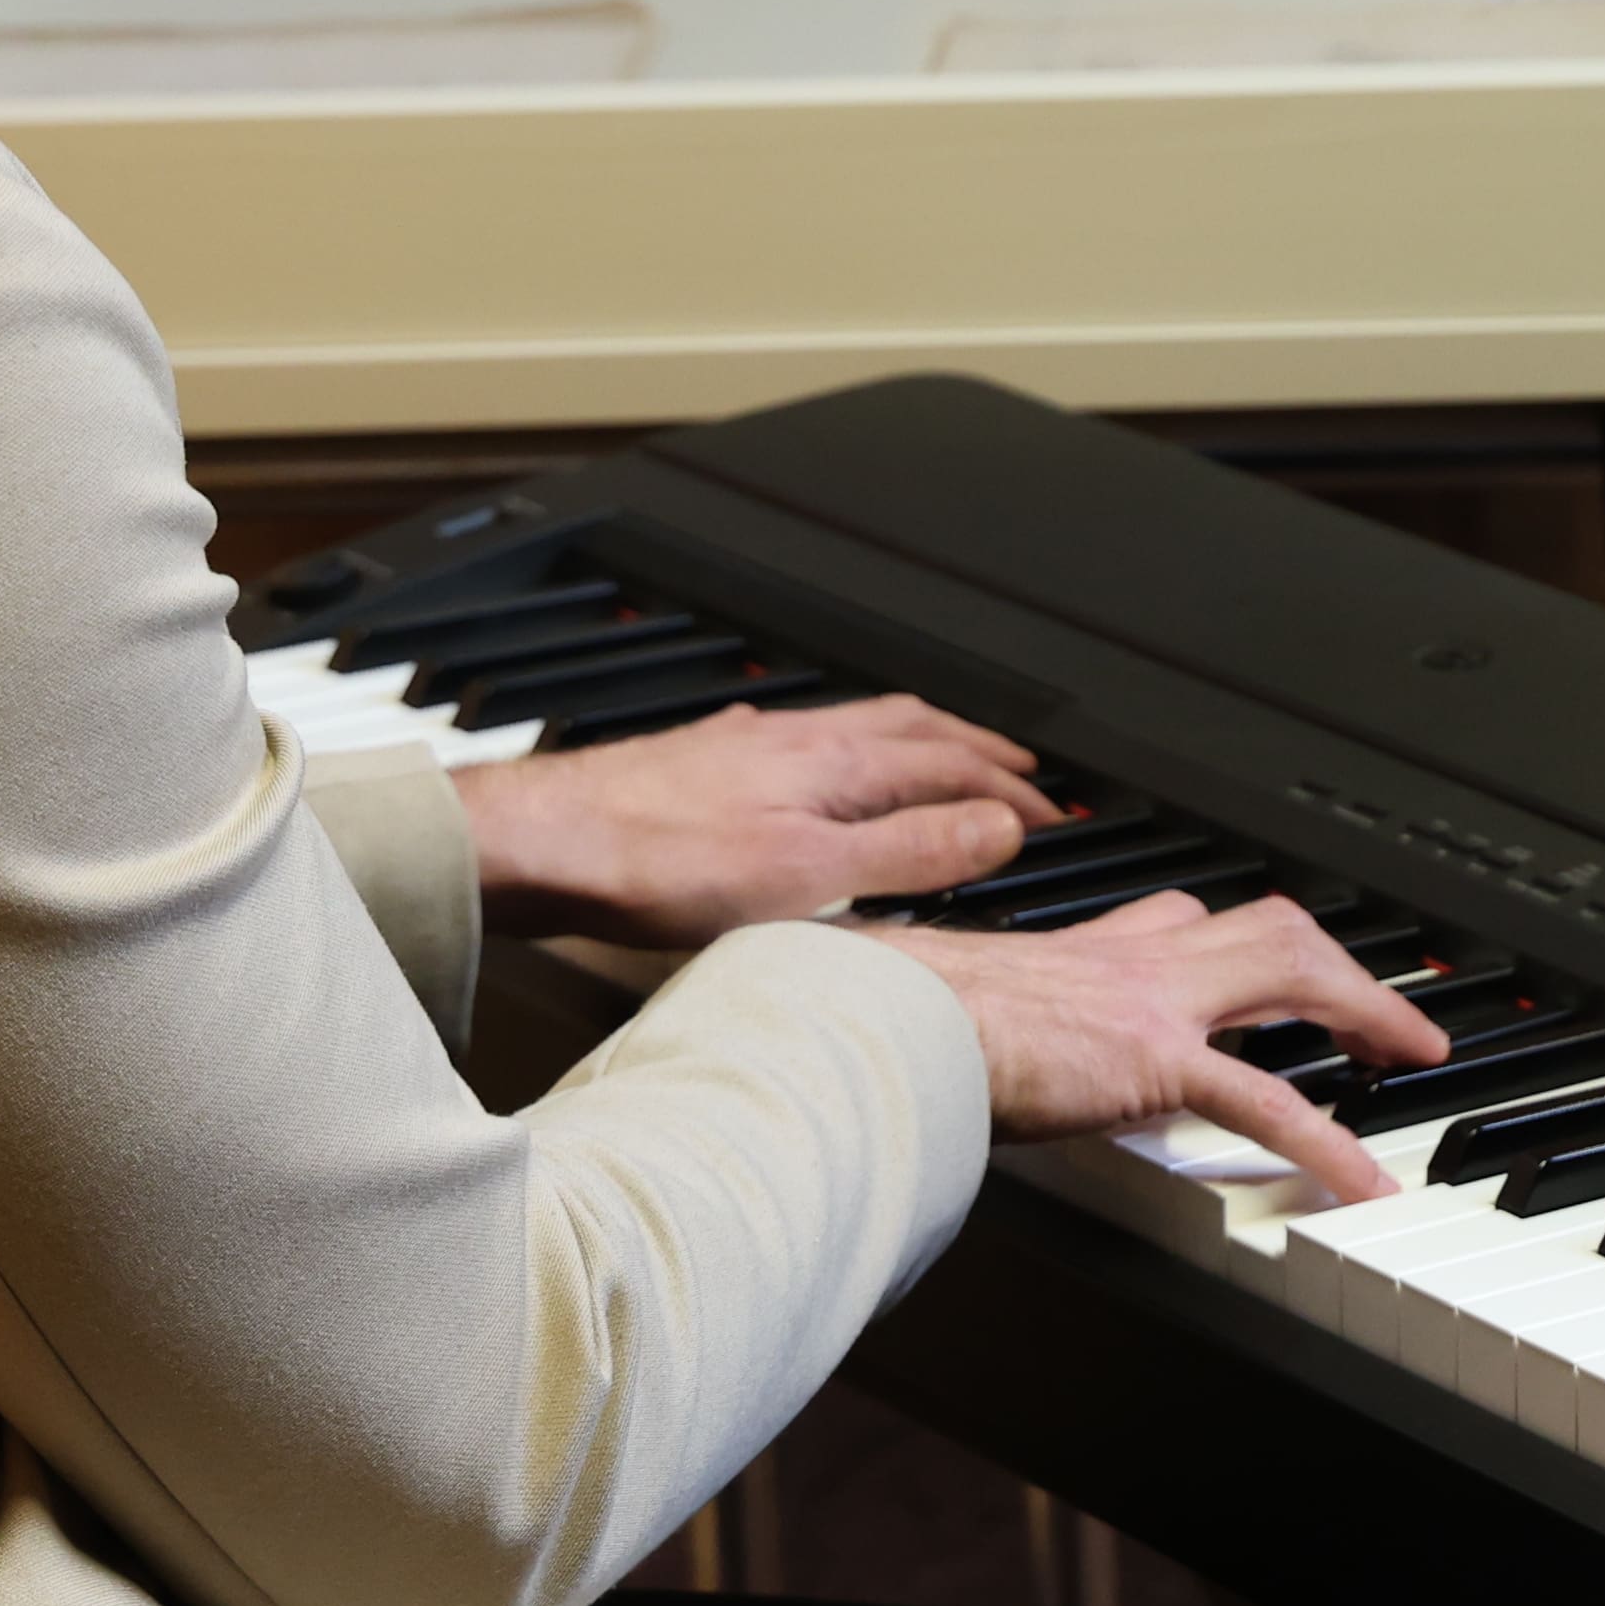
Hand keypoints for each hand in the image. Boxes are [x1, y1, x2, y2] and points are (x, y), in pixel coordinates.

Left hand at [458, 697, 1059, 945]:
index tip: (1057, 818)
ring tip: (949, 753)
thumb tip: (999, 828)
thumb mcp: (810, 877)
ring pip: (864, 728)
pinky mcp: (712, 762)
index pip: (957, 766)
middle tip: (1025, 768)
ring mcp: (755, 747)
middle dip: (980, 748)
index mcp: (840, 765)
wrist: (547, 841)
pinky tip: (825, 766)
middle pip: (917, 728)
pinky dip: (855, 751)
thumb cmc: (657, 862)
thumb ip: (911, 851)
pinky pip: (811, 741)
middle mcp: (803, 742)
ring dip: (922, 740)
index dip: (1015, 794)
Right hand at [872, 892, 1454, 1202]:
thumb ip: (973, 1026)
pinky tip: (1364, 1184)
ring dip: (1366, 1011)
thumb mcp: (947, 1009)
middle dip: (1339, 962)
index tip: (1266, 956)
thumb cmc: (889, 1022)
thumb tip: (934, 1056)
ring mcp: (1151, 1004)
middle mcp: (1130, 961)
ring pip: (1292, 975)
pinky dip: (1327, 1143)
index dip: (1236, 936)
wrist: (875, 1022)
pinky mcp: (1153, 1060)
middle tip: (1385, 1011)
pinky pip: (1266, 1101)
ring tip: (1414, 1058)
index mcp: (1082, 953)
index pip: (1180, 919)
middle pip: (1267, 928)